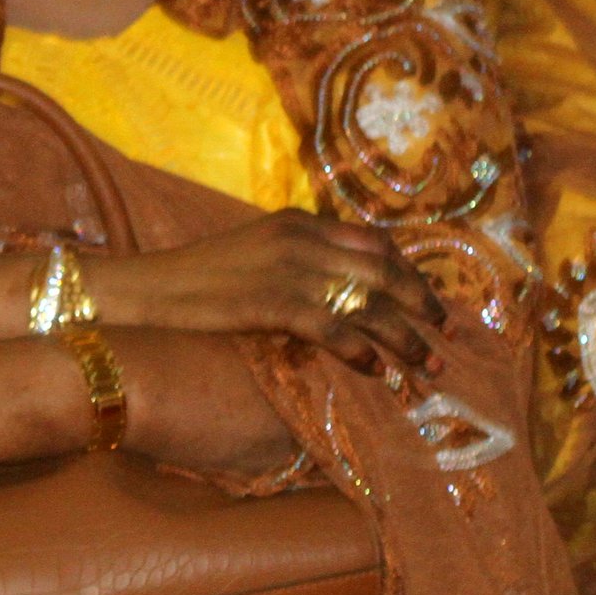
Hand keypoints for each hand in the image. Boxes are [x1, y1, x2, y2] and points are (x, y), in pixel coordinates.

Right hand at [83, 211, 445, 375]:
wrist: (147, 287)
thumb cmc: (195, 277)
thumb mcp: (254, 252)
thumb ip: (299, 259)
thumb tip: (343, 290)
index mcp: (298, 222)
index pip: (375, 243)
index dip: (411, 273)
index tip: (432, 302)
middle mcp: (302, 240)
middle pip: (384, 272)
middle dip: (423, 307)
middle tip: (449, 336)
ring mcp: (289, 270)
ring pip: (369, 305)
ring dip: (406, 339)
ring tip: (429, 367)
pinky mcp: (273, 302)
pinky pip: (335, 330)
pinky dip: (363, 352)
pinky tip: (377, 372)